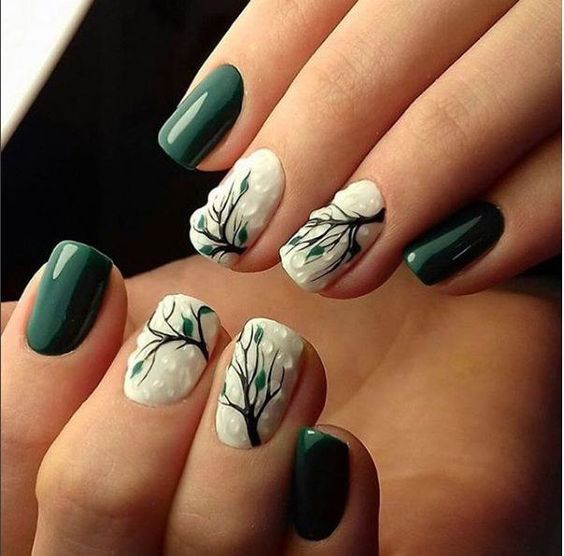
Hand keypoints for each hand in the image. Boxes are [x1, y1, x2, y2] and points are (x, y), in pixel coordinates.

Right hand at [2, 243, 558, 553]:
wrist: (399, 320)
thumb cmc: (275, 315)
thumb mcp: (169, 317)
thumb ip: (85, 344)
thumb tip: (26, 310)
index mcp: (111, 495)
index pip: (13, 490)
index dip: (23, 398)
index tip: (83, 275)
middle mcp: (168, 551)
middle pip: (89, 552)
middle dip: (120, 444)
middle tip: (184, 334)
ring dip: (226, 466)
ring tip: (276, 355)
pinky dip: (322, 527)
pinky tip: (334, 453)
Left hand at [158, 0, 560, 295]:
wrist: (558, 63)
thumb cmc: (461, 51)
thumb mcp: (391, 28)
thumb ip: (306, 59)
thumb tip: (211, 134)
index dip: (253, 73)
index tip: (195, 146)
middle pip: (381, 55)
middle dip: (302, 155)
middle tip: (244, 236)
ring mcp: (562, 43)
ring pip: (469, 110)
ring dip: (386, 199)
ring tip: (321, 268)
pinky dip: (508, 222)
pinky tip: (440, 267)